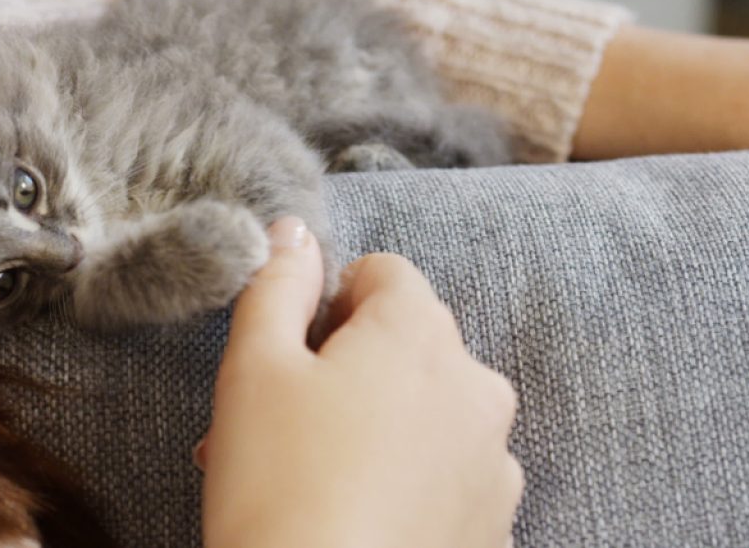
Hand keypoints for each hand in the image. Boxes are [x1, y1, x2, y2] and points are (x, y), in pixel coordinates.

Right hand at [200, 217, 521, 547]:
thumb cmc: (278, 488)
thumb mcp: (252, 368)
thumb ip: (276, 285)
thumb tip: (295, 231)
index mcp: (421, 333)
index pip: (381, 274)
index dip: (326, 308)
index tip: (292, 362)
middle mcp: (477, 386)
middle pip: (408, 344)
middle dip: (345, 372)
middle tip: (280, 427)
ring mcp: (494, 460)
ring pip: (427, 413)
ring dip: (374, 428)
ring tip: (307, 482)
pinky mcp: (496, 523)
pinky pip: (448, 475)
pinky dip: (408, 482)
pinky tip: (354, 518)